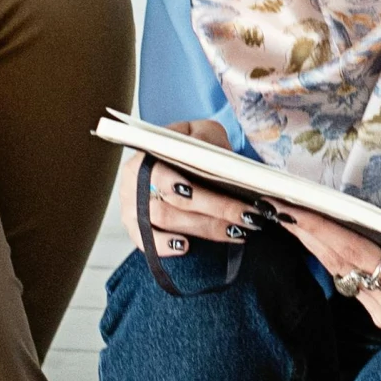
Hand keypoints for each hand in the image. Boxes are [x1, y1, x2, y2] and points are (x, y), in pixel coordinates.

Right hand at [119, 121, 259, 258]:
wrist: (181, 160)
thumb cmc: (193, 147)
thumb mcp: (203, 133)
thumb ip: (208, 141)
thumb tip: (218, 160)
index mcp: (148, 154)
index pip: (161, 171)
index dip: (177, 183)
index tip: (198, 192)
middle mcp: (134, 181)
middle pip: (172, 201)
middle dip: (215, 209)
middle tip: (248, 215)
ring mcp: (132, 207)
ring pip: (167, 222)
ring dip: (205, 229)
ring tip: (238, 230)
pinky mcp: (136, 228)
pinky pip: (146, 243)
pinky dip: (164, 247)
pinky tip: (186, 247)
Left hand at [284, 208, 380, 336]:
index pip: (359, 257)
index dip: (324, 233)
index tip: (296, 211)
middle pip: (337, 262)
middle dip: (305, 231)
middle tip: (273, 202)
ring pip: (336, 270)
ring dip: (309, 241)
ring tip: (281, 210)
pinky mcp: (378, 308)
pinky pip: (343, 276)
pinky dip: (324, 253)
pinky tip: (307, 231)